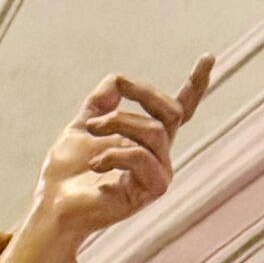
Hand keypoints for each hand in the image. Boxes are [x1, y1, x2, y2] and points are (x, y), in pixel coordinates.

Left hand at [27, 54, 214, 262]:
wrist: (54, 206)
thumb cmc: (66, 174)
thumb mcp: (82, 126)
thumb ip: (100, 102)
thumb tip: (118, 79)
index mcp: (146, 142)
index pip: (179, 111)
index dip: (195, 86)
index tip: (209, 56)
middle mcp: (159, 157)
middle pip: (171, 112)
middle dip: (140, 96)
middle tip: (96, 115)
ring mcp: (158, 175)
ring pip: (154, 131)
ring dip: (117, 123)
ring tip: (90, 133)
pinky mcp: (152, 191)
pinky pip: (142, 156)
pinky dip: (114, 153)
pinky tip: (95, 164)